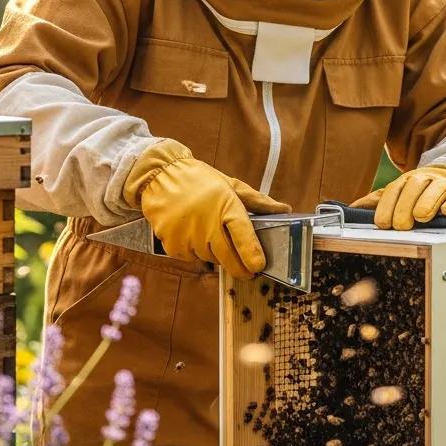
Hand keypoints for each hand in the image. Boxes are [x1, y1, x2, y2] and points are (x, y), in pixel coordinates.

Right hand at [123, 139, 289, 277]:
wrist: (160, 176)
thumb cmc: (199, 180)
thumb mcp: (230, 185)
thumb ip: (258, 201)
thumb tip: (286, 210)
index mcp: (226, 205)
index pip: (243, 236)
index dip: (252, 255)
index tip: (259, 266)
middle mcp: (207, 224)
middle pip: (228, 258)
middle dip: (240, 267)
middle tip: (247, 270)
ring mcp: (188, 236)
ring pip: (210, 259)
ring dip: (215, 254)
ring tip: (210, 235)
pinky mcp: (173, 245)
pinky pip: (191, 258)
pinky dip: (195, 251)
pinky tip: (193, 234)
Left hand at [352, 164, 445, 229]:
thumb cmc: (423, 193)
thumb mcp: (399, 194)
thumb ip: (378, 201)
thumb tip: (351, 209)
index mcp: (407, 180)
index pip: (394, 189)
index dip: (386, 206)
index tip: (381, 223)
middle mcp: (425, 179)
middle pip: (414, 187)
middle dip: (405, 206)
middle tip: (401, 225)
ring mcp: (445, 185)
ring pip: (436, 189)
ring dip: (427, 202)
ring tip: (421, 217)